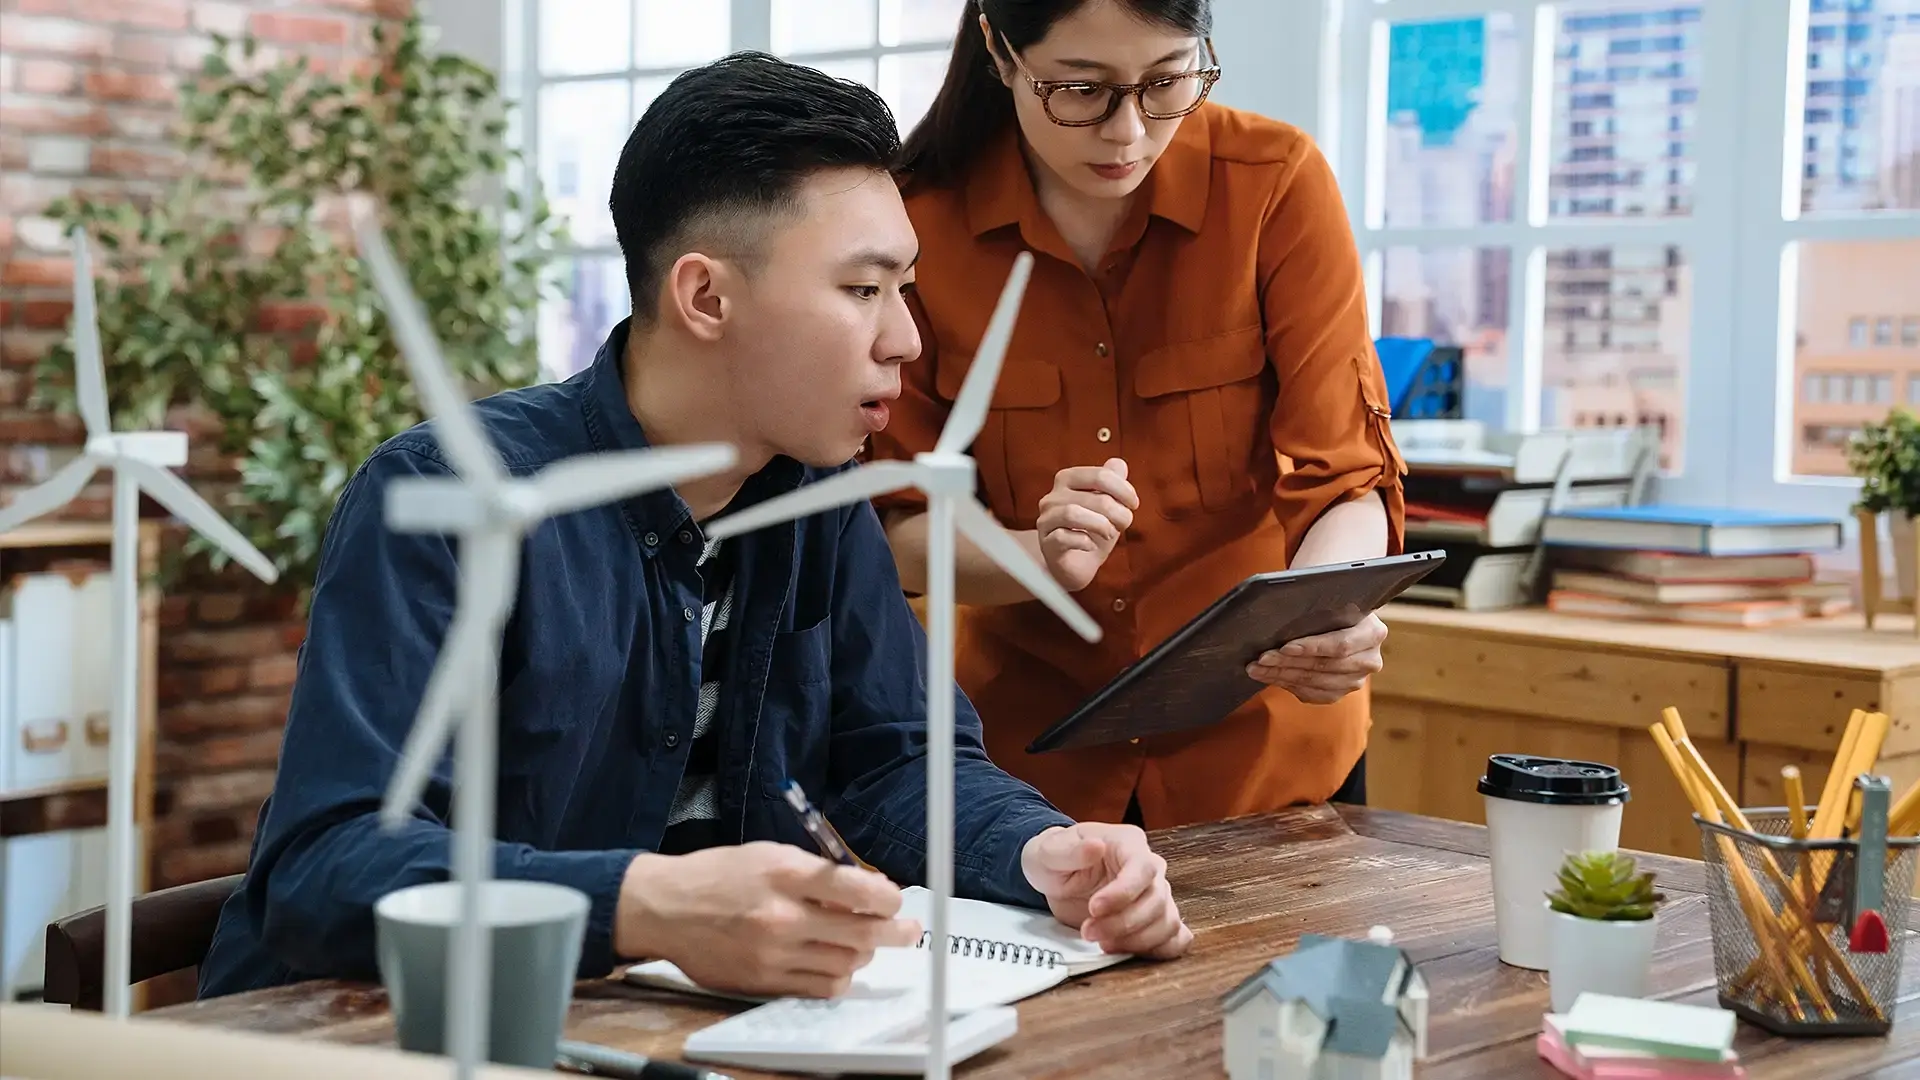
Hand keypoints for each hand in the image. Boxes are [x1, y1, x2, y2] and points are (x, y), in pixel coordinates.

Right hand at [614, 842, 921, 997]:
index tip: (895, 899)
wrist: (666, 908)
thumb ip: (816, 873)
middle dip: (896, 932)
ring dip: (863, 954)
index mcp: (784, 873)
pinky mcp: (764, 981)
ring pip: (846, 964)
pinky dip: (838, 977)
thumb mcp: (769, 854)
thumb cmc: (718, 875)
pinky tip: (836, 963)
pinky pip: (820, 988)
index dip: (887, 897)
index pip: (856, 889)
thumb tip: (864, 890)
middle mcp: (782, 915)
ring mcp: (773, 953)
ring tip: (861, 943)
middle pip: (861, 933)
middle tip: (908, 930)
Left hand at [1021, 823, 1190, 958]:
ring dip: (1136, 941)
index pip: (1143, 867)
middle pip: (1157, 900)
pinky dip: (1158, 950)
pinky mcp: (1154, 919)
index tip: (1093, 908)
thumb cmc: (1054, 858)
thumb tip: (1095, 846)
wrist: (1055, 874)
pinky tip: (1130, 951)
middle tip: (1088, 931)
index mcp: (1128, 842)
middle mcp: (1150, 867)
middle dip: (1122, 923)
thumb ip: (1070, 850)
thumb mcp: (1049, 851)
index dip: (1123, 893)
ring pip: (1167, 922)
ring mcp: (1156, 894)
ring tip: (1102, 943)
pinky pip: (1175, 938)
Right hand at [1036, 458, 1137, 591]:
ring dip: (1101, 525)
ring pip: (1073, 513)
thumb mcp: (1110, 505)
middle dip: (1117, 512)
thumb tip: (1119, 464)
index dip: (1123, 490)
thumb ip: (1114, 483)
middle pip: (1094, 497)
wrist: (1077, 564)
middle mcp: (1053, 496)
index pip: (1100, 475)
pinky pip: (1064, 537)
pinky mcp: (1046, 542)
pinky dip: (1084, 542)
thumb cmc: (1093, 532)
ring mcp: (1046, 519)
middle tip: (1124, 524)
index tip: (1133, 504)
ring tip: (1110, 533)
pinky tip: (1091, 546)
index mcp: (1068, 479)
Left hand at [1247, 612, 1387, 704]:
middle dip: (1288, 663)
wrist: (1341, 614)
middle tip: (1261, 659)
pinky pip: (1314, 694)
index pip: (1341, 645)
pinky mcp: (1342, 691)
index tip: (1284, 647)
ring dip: (1282, 675)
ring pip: (1316, 683)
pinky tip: (1269, 676)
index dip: (1311, 648)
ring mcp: (1358, 679)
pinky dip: (1288, 685)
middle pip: (1325, 666)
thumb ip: (1314, 604)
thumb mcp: (1328, 598)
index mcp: (1373, 632)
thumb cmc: (1330, 602)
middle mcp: (1370, 659)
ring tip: (1256, 669)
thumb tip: (1277, 608)